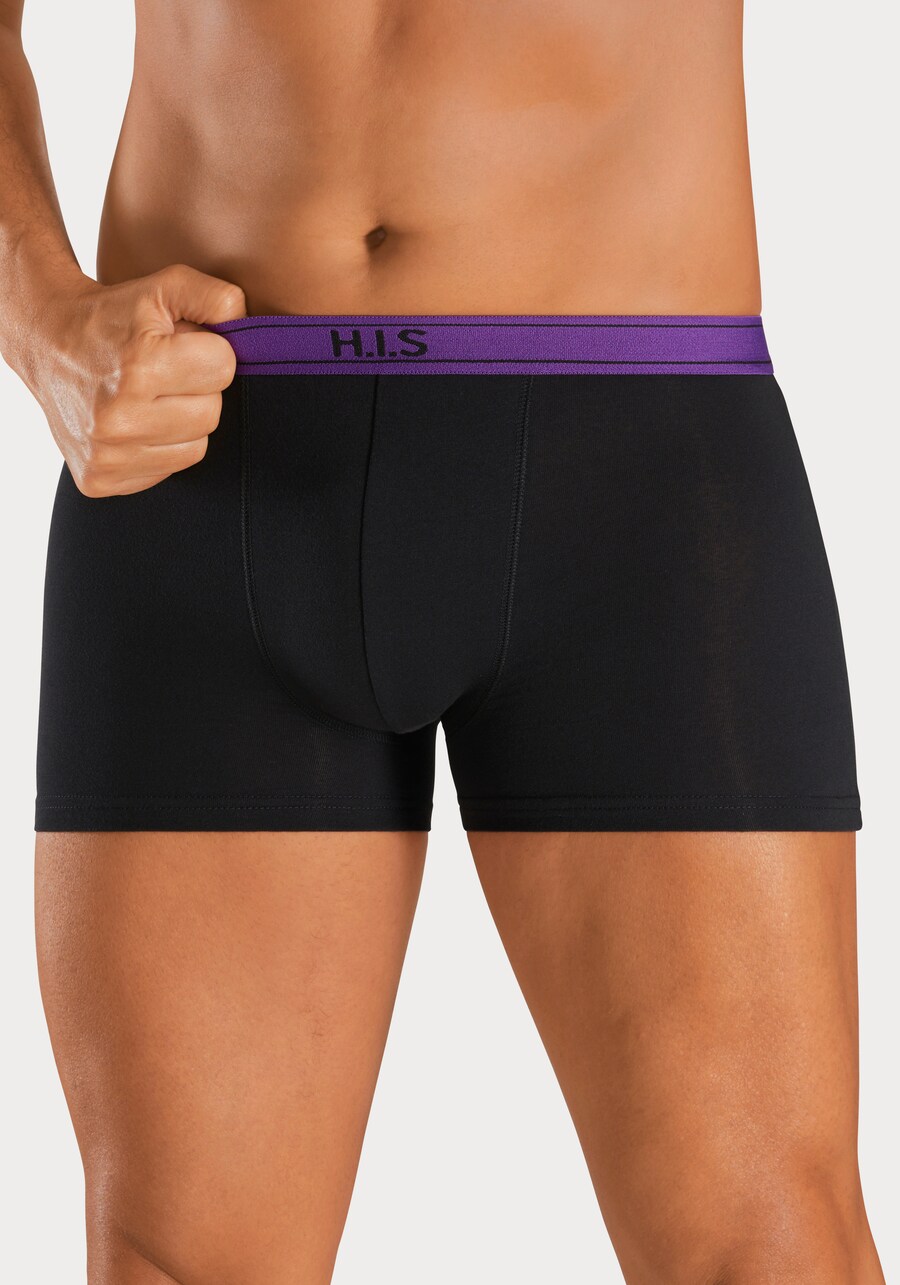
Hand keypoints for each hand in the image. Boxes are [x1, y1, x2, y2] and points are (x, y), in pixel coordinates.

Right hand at [20, 263, 245, 496]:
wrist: (46, 345)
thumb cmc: (113, 316)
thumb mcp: (164, 287)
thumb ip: (217, 297)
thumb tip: (250, 326)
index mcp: (137, 366)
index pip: (223, 367)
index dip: (208, 351)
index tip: (180, 345)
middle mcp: (119, 417)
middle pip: (211, 413)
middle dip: (197, 389)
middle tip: (165, 372)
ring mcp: (107, 455)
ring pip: (195, 448)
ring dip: (183, 422)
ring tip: (151, 398)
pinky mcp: (100, 480)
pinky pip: (166, 471)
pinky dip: (159, 448)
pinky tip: (135, 424)